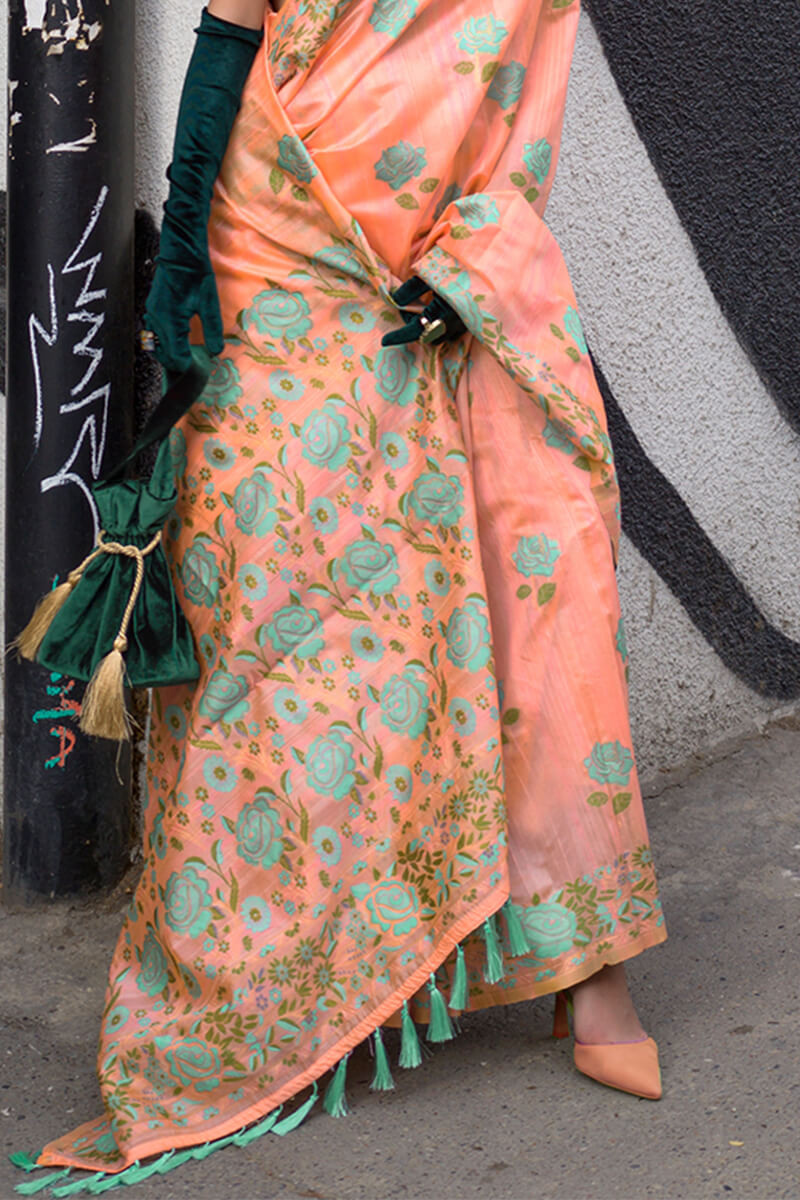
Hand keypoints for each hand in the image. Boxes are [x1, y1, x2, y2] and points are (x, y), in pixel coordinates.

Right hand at [143, 261, 222, 375]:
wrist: (180, 252)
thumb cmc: (196, 275)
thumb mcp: (209, 303)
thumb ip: (212, 330)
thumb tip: (216, 352)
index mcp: (171, 322)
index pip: (176, 358)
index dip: (187, 367)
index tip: (199, 369)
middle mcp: (157, 320)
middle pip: (164, 355)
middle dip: (178, 363)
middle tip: (194, 366)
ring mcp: (152, 314)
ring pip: (157, 345)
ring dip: (170, 354)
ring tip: (186, 356)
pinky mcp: (152, 309)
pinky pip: (154, 333)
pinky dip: (164, 342)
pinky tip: (177, 340)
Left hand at [381, 276, 466, 347]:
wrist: (493, 268)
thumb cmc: (461, 268)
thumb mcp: (433, 274)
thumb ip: (413, 288)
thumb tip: (397, 299)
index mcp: (442, 314)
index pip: (414, 332)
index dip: (398, 337)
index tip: (385, 341)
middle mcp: (453, 325)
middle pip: (425, 337)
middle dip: (413, 328)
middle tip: (407, 309)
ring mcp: (463, 327)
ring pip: (438, 337)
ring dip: (427, 328)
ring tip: (423, 309)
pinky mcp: (471, 325)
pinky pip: (451, 333)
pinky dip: (440, 327)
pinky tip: (440, 311)